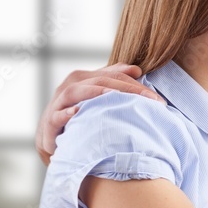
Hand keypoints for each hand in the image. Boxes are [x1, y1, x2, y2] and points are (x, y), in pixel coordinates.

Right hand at [35, 64, 163, 163]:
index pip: (115, 76)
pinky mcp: (50, 121)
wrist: (53, 138)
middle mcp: (72, 85)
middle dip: (128, 90)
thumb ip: (114, 81)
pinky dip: (67, 113)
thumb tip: (137, 69)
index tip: (158, 99)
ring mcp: (59, 102)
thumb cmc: (80, 115)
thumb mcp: (97, 97)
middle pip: (102, 81)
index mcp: (85, 78)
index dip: (137, 84)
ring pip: (79, 91)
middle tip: (151, 101)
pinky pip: (57, 115)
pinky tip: (78, 112)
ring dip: (99, 93)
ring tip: (117, 96)